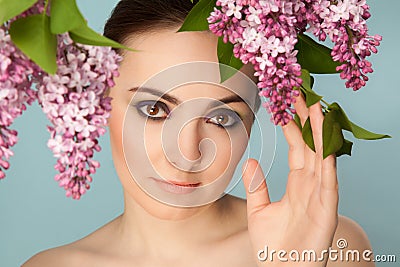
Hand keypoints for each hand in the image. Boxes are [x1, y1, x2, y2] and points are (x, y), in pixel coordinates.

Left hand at [242, 95, 338, 266]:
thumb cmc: (272, 244)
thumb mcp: (259, 210)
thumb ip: (256, 186)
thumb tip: (251, 161)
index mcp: (297, 183)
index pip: (297, 147)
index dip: (293, 126)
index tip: (288, 104)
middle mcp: (311, 184)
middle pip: (312, 146)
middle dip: (309, 120)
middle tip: (304, 94)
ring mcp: (320, 195)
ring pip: (323, 157)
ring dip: (321, 134)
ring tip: (319, 108)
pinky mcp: (326, 210)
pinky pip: (329, 183)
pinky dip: (329, 164)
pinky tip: (328, 147)